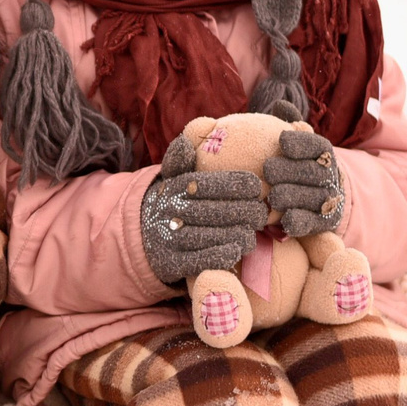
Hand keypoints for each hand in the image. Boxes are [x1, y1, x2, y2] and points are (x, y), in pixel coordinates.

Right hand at [138, 132, 267, 290]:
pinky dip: (219, 255)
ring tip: (254, 233)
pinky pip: (198, 261)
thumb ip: (180, 160)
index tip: (256, 186)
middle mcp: (169, 212)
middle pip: (211, 211)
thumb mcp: (171, 179)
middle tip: (262, 213)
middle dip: (242, 211)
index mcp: (173, 188)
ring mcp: (168, 239)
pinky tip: (237, 250)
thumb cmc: (173, 202)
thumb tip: (185, 143)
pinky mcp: (170, 263)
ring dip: (236, 234)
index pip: (206, 183)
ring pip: (207, 236)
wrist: (144, 237)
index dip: (234, 183)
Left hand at [262, 126, 347, 238]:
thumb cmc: (297, 163)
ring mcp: (327, 200)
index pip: (316, 145)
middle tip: (268, 169)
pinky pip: (313, 222)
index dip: (302, 142)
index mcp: (323, 153)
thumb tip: (280, 105)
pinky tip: (285, 220)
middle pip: (313, 172)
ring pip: (313, 197)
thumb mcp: (296, 142)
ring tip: (273, 196)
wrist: (320, 197)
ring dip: (294, 196)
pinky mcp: (323, 222)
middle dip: (291, 170)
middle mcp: (329, 175)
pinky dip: (301, 221)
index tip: (282, 140)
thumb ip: (289, 124)